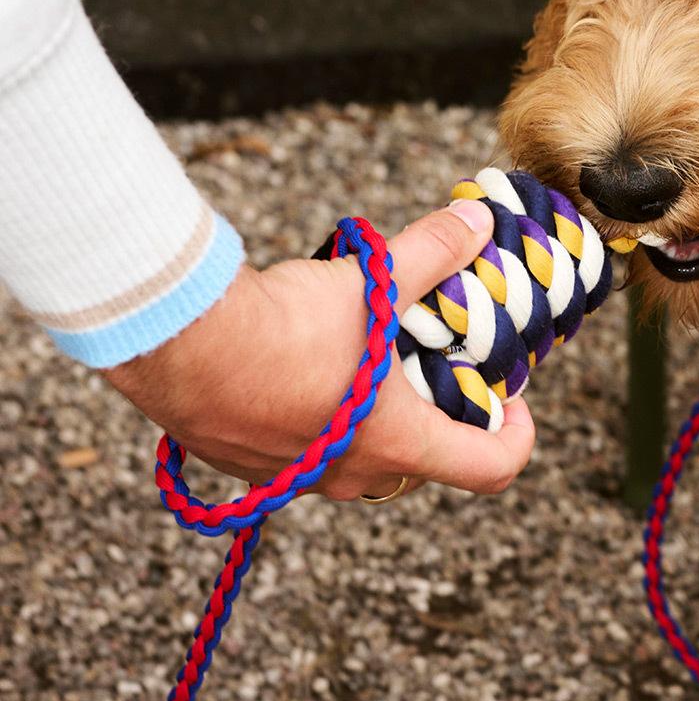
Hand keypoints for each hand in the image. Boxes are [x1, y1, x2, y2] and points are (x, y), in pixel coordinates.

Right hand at [103, 200, 535, 500]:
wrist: (180, 347)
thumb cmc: (283, 327)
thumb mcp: (373, 282)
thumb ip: (434, 252)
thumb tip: (477, 222)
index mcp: (398, 442)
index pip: (490, 469)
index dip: (518, 437)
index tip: (514, 400)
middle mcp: (351, 475)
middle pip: (425, 462)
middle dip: (442, 416)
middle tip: (440, 363)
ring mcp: (297, 478)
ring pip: (362, 459)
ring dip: (379, 416)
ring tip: (372, 354)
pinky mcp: (250, 466)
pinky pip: (305, 452)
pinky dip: (322, 417)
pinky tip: (307, 362)